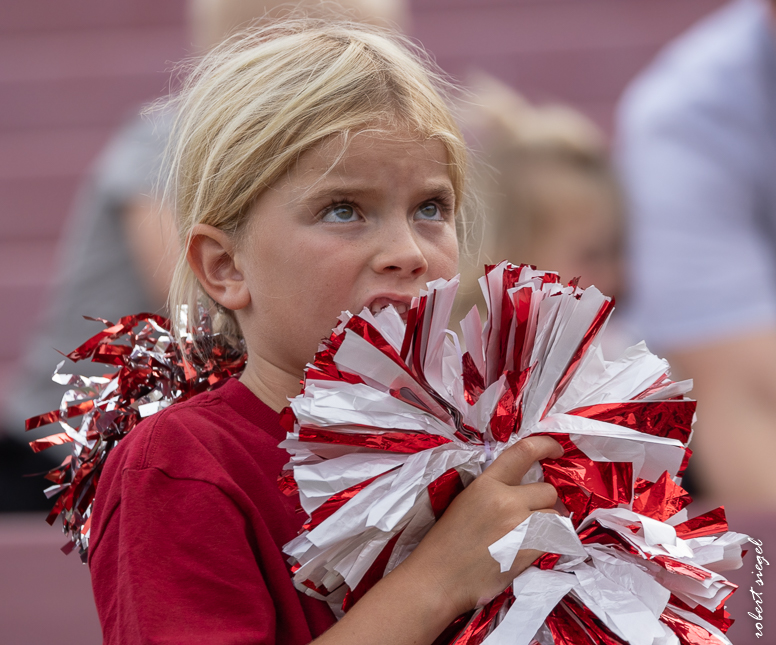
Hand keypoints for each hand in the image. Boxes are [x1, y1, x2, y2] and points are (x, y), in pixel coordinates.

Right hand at [400, 435, 562, 617]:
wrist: (439, 578)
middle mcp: (506, 500)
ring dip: (549, 522)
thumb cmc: (446, 542)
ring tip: (532, 533)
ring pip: (556, 516)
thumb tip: (522, 488)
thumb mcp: (466, 501)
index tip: (556, 450)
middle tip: (533, 513)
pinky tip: (532, 548)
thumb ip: (494, 489)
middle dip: (544, 501)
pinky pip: (555, 539)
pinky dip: (550, 542)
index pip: (523, 452)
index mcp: (486, 484)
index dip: (545, 445)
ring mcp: (520, 527)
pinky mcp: (529, 552)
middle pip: (548, 490)